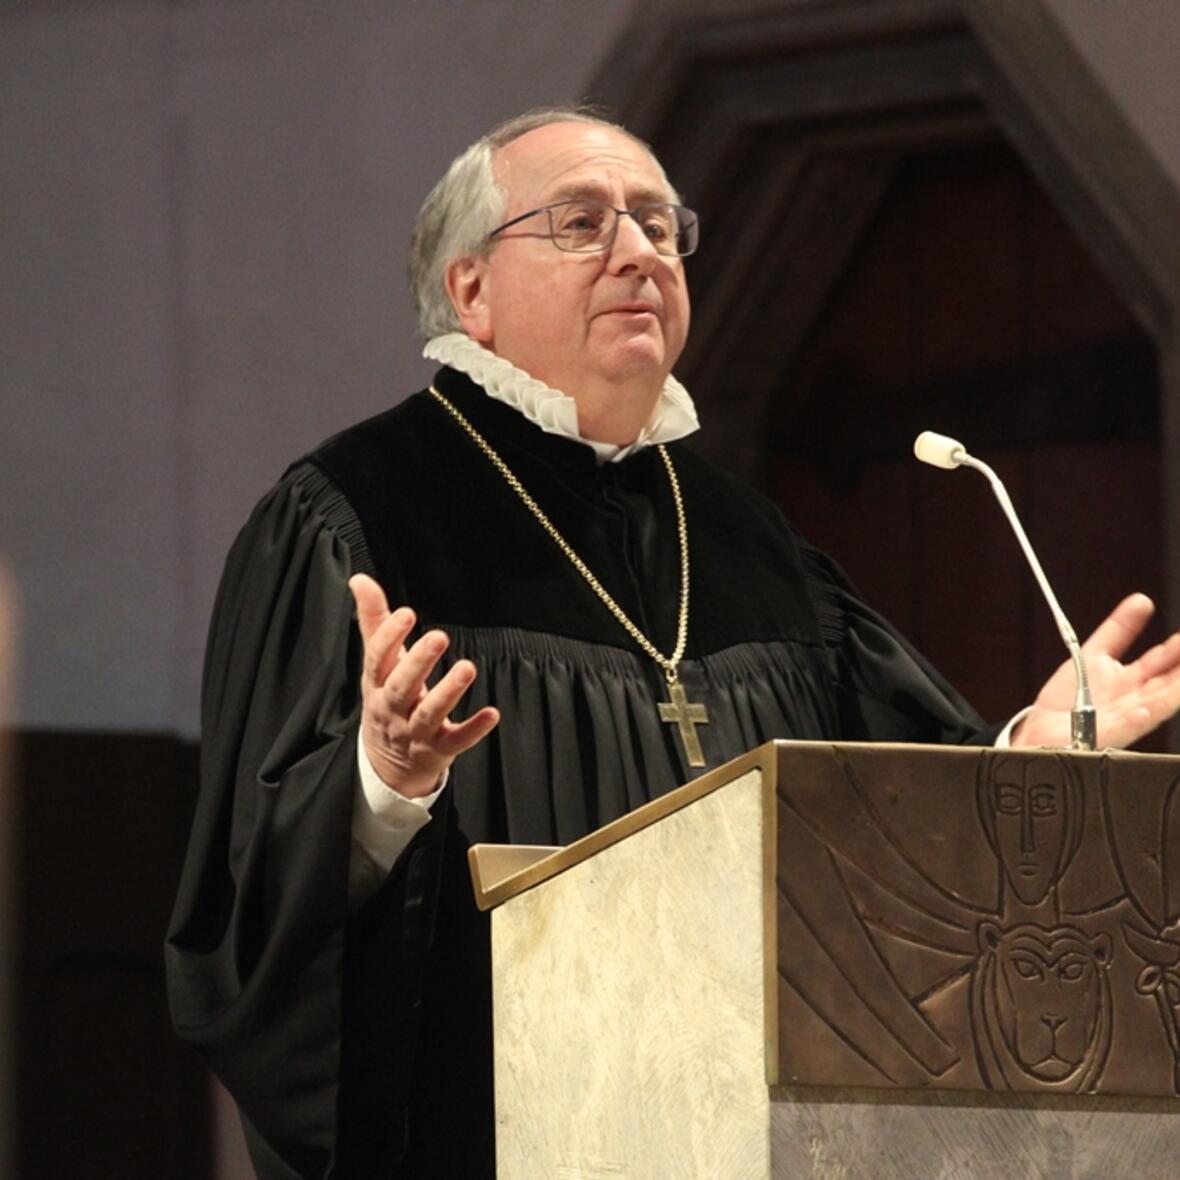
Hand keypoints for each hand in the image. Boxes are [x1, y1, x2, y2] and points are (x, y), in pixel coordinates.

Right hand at [349, 574, 498, 797]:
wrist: (387, 764)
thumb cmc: (388, 698)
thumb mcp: (378, 664)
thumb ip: (373, 621)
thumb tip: (360, 579)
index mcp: (377, 684)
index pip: (378, 659)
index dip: (389, 637)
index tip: (406, 613)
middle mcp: (393, 709)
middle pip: (403, 687)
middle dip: (419, 662)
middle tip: (439, 636)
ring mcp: (416, 731)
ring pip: (430, 713)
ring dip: (449, 692)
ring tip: (467, 668)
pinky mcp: (439, 749)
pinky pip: (457, 741)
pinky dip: (474, 729)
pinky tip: (492, 714)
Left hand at [1012, 593, 1179, 748]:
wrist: (1042, 730)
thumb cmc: (1069, 697)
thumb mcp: (1094, 653)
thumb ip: (1118, 630)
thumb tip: (1142, 600)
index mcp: (1131, 678)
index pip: (1162, 659)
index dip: (1176, 646)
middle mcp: (1134, 697)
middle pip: (1168, 680)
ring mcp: (1124, 716)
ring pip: (1157, 703)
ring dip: (1174, 691)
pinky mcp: (1109, 734)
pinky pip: (1125, 727)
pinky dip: (1136, 719)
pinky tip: (1144, 710)